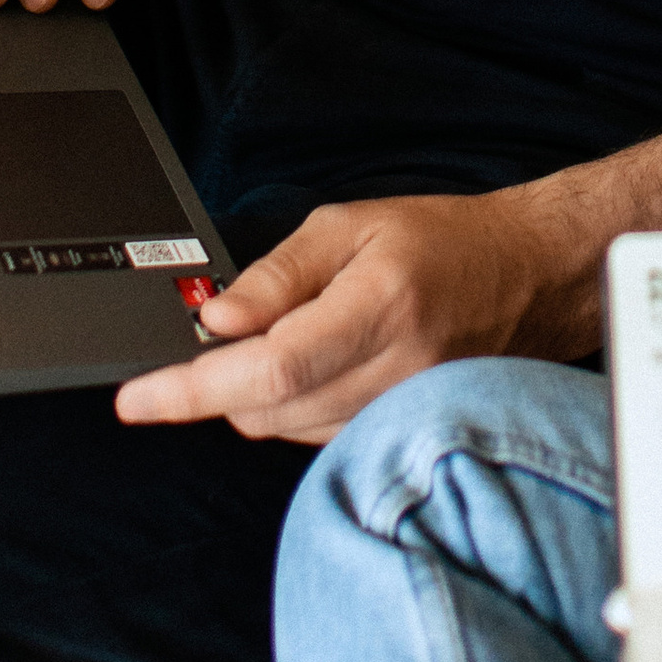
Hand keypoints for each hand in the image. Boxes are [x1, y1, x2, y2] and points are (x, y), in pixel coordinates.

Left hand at [116, 185, 562, 446]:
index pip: (268, 369)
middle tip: (217, 334)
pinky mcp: (399, 434)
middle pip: (266, 409)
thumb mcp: (350, 225)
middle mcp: (392, 371)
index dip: (192, 389)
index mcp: (376, 307)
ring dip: (256, 395)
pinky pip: (317, 436)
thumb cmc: (441, 241)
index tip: (136, 401)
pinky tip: (310, 365)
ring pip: (286, 430)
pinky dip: (292, 407)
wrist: (525, 278)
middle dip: (218, 382)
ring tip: (286, 335)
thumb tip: (214, 319)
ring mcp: (401, 413)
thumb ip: (278, 275)